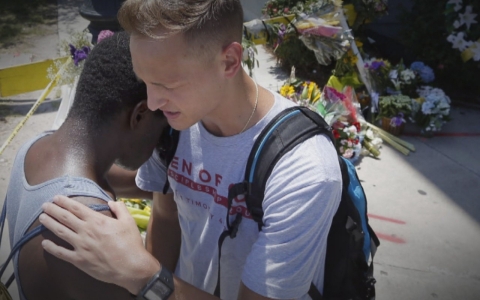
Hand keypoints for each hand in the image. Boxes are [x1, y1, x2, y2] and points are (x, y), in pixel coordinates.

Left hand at [39, 195, 159, 293]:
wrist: (130, 266)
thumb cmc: (131, 244)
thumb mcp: (128, 222)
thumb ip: (120, 209)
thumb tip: (112, 202)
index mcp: (97, 221)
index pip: (76, 208)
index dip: (64, 202)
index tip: (56, 198)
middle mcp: (86, 231)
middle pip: (65, 217)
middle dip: (53, 210)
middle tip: (45, 205)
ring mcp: (81, 246)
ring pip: (60, 232)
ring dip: (49, 223)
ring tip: (42, 218)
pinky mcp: (79, 260)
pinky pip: (61, 253)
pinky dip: (51, 247)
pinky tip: (45, 243)